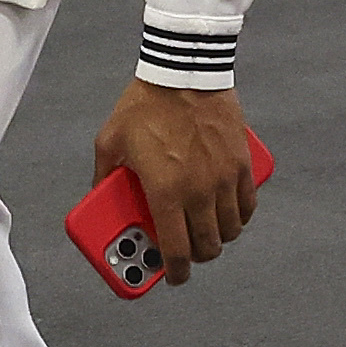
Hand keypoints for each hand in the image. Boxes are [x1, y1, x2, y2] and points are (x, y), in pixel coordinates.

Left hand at [95, 82, 259, 283]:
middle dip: (196, 258)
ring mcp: (224, 178)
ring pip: (230, 230)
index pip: (176, 251)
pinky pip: (247, 205)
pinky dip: (240, 216)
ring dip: (218, 238)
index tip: (172, 276)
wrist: (184, 70)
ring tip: (205, 233)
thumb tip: (98, 195)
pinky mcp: (241, 163)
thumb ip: (102, 174)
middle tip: (186, 253)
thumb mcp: (110, 141)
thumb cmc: (145, 104)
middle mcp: (198, 191)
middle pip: (207, 247)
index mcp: (165, 192)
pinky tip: (228, 214)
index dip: (175, 272)